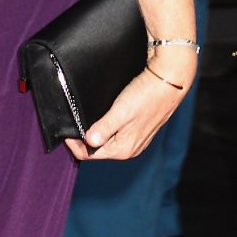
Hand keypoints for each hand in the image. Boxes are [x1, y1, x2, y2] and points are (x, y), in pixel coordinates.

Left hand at [67, 51, 194, 163]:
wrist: (170, 81)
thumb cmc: (146, 95)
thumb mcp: (121, 112)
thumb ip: (103, 128)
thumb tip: (88, 142)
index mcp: (123, 149)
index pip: (89, 155)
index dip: (74, 144)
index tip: (66, 131)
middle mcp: (130, 149)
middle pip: (98, 151)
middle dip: (83, 140)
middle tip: (73, 123)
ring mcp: (136, 141)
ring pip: (107, 142)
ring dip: (94, 133)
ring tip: (85, 119)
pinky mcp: (140, 130)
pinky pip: (116, 135)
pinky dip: (106, 129)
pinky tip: (103, 116)